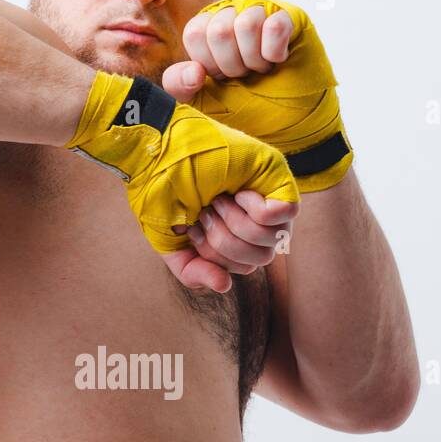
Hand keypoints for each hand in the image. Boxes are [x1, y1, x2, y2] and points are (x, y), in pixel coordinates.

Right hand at [65, 72, 298, 293]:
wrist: (154, 155)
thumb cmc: (159, 193)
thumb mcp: (170, 244)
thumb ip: (193, 272)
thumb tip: (225, 286)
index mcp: (232, 233)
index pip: (244, 267)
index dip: (214, 256)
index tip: (191, 227)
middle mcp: (253, 217)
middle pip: (261, 258)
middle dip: (224, 241)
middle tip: (204, 211)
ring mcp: (266, 195)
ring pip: (274, 238)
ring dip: (235, 222)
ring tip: (217, 198)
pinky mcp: (275, 175)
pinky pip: (286, 213)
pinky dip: (255, 209)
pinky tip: (236, 192)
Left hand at [161, 0, 351, 191]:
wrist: (283, 119)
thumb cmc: (239, 102)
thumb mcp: (199, 99)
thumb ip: (178, 85)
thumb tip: (193, 72)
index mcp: (205, 26)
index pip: (195, 33)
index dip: (209, 63)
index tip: (222, 75)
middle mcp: (231, 12)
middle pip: (220, 30)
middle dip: (233, 65)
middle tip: (245, 73)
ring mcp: (261, 11)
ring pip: (247, 24)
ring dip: (254, 59)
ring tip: (261, 67)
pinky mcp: (290, 17)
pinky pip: (276, 25)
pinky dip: (275, 52)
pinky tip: (277, 59)